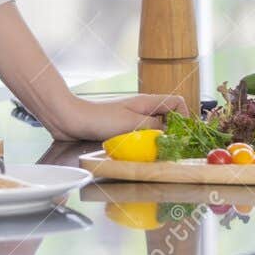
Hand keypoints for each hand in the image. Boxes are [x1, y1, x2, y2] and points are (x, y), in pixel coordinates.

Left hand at [46, 93, 187, 141]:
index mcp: (146, 102)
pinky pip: (141, 135)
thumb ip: (155, 126)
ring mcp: (131, 118)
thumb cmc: (98, 118)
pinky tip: (141, 152)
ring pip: (155, 127)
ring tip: (158, 151)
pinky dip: (145, 143)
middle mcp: (141, 109)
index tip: (184, 133)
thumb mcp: (132, 123)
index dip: (184, 116)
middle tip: (173, 146)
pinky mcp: (121, 128)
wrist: (70, 119)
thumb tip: (173, 131)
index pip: (177, 102)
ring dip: (159, 138)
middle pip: (168, 116)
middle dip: (174, 131)